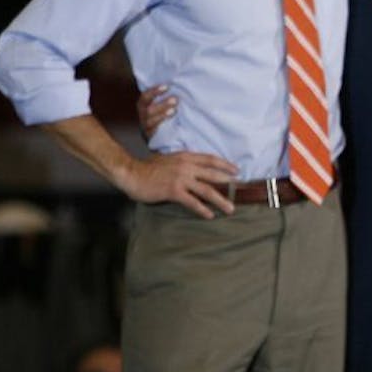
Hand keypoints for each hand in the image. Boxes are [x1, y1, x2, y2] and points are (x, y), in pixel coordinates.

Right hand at [117, 151, 238, 218]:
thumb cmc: (148, 168)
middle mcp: (186, 166)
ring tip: (230, 208)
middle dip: (229, 183)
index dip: (225, 164)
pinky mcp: (174, 191)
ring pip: (207, 190)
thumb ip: (183, 163)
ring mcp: (181, 178)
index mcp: (186, 156)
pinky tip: (210, 215)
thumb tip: (195, 169)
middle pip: (213, 174)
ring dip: (221, 200)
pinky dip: (203, 209)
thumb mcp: (169, 159)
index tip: (236, 170)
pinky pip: (193, 201)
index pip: (211, 159)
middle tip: (240, 190)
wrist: (131, 173)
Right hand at [136, 84, 177, 140]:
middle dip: (161, 105)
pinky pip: (155, 135)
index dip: (154, 91)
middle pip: (148, 111)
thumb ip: (168, 96)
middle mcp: (143, 118)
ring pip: (151, 122)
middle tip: (175, 99)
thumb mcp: (165, 105)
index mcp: (144, 107)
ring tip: (174, 110)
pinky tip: (173, 125)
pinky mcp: (153, 140)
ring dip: (162, 116)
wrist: (170, 140)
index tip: (167, 86)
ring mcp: (147, 130)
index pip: (146, 98)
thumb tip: (179, 80)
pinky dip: (162, 129)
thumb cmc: (169, 116)